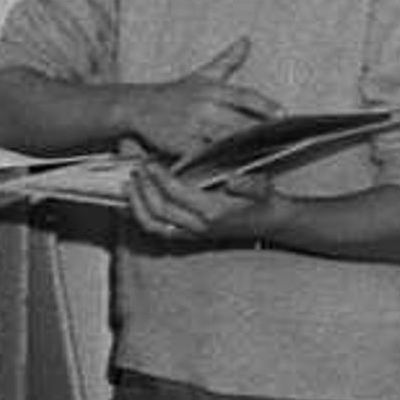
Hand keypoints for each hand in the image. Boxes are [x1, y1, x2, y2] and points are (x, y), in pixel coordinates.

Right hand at [117, 37, 272, 164]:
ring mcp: (192, 127)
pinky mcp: (180, 145)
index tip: (283, 115)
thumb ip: (228, 60)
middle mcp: (203, 107)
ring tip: (264, 157)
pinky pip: (205, 156)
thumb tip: (246, 40)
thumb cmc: (176, 94)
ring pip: (224, 141)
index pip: (244, 96)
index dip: (265, 105)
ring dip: (243, 150)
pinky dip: (219, 163)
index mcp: (212, 90)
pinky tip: (235, 169)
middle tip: (283, 142)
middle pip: (239, 123)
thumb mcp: (202, 75)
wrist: (139, 107)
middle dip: (259, 133)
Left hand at [123, 155, 265, 244]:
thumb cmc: (264, 201)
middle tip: (135, 167)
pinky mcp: (188, 237)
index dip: (159, 178)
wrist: (270, 223)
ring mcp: (191, 234)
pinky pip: (157, 230)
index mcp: (213, 212)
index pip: (176, 194)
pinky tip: (133, 202)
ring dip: (137, 205)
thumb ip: (250, 184)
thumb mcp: (263, 188)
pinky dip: (141, 217)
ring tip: (129, 184)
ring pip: (153, 225)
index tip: (150, 162)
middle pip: (158, 210)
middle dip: (143, 188)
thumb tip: (233, 180)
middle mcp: (198, 227)